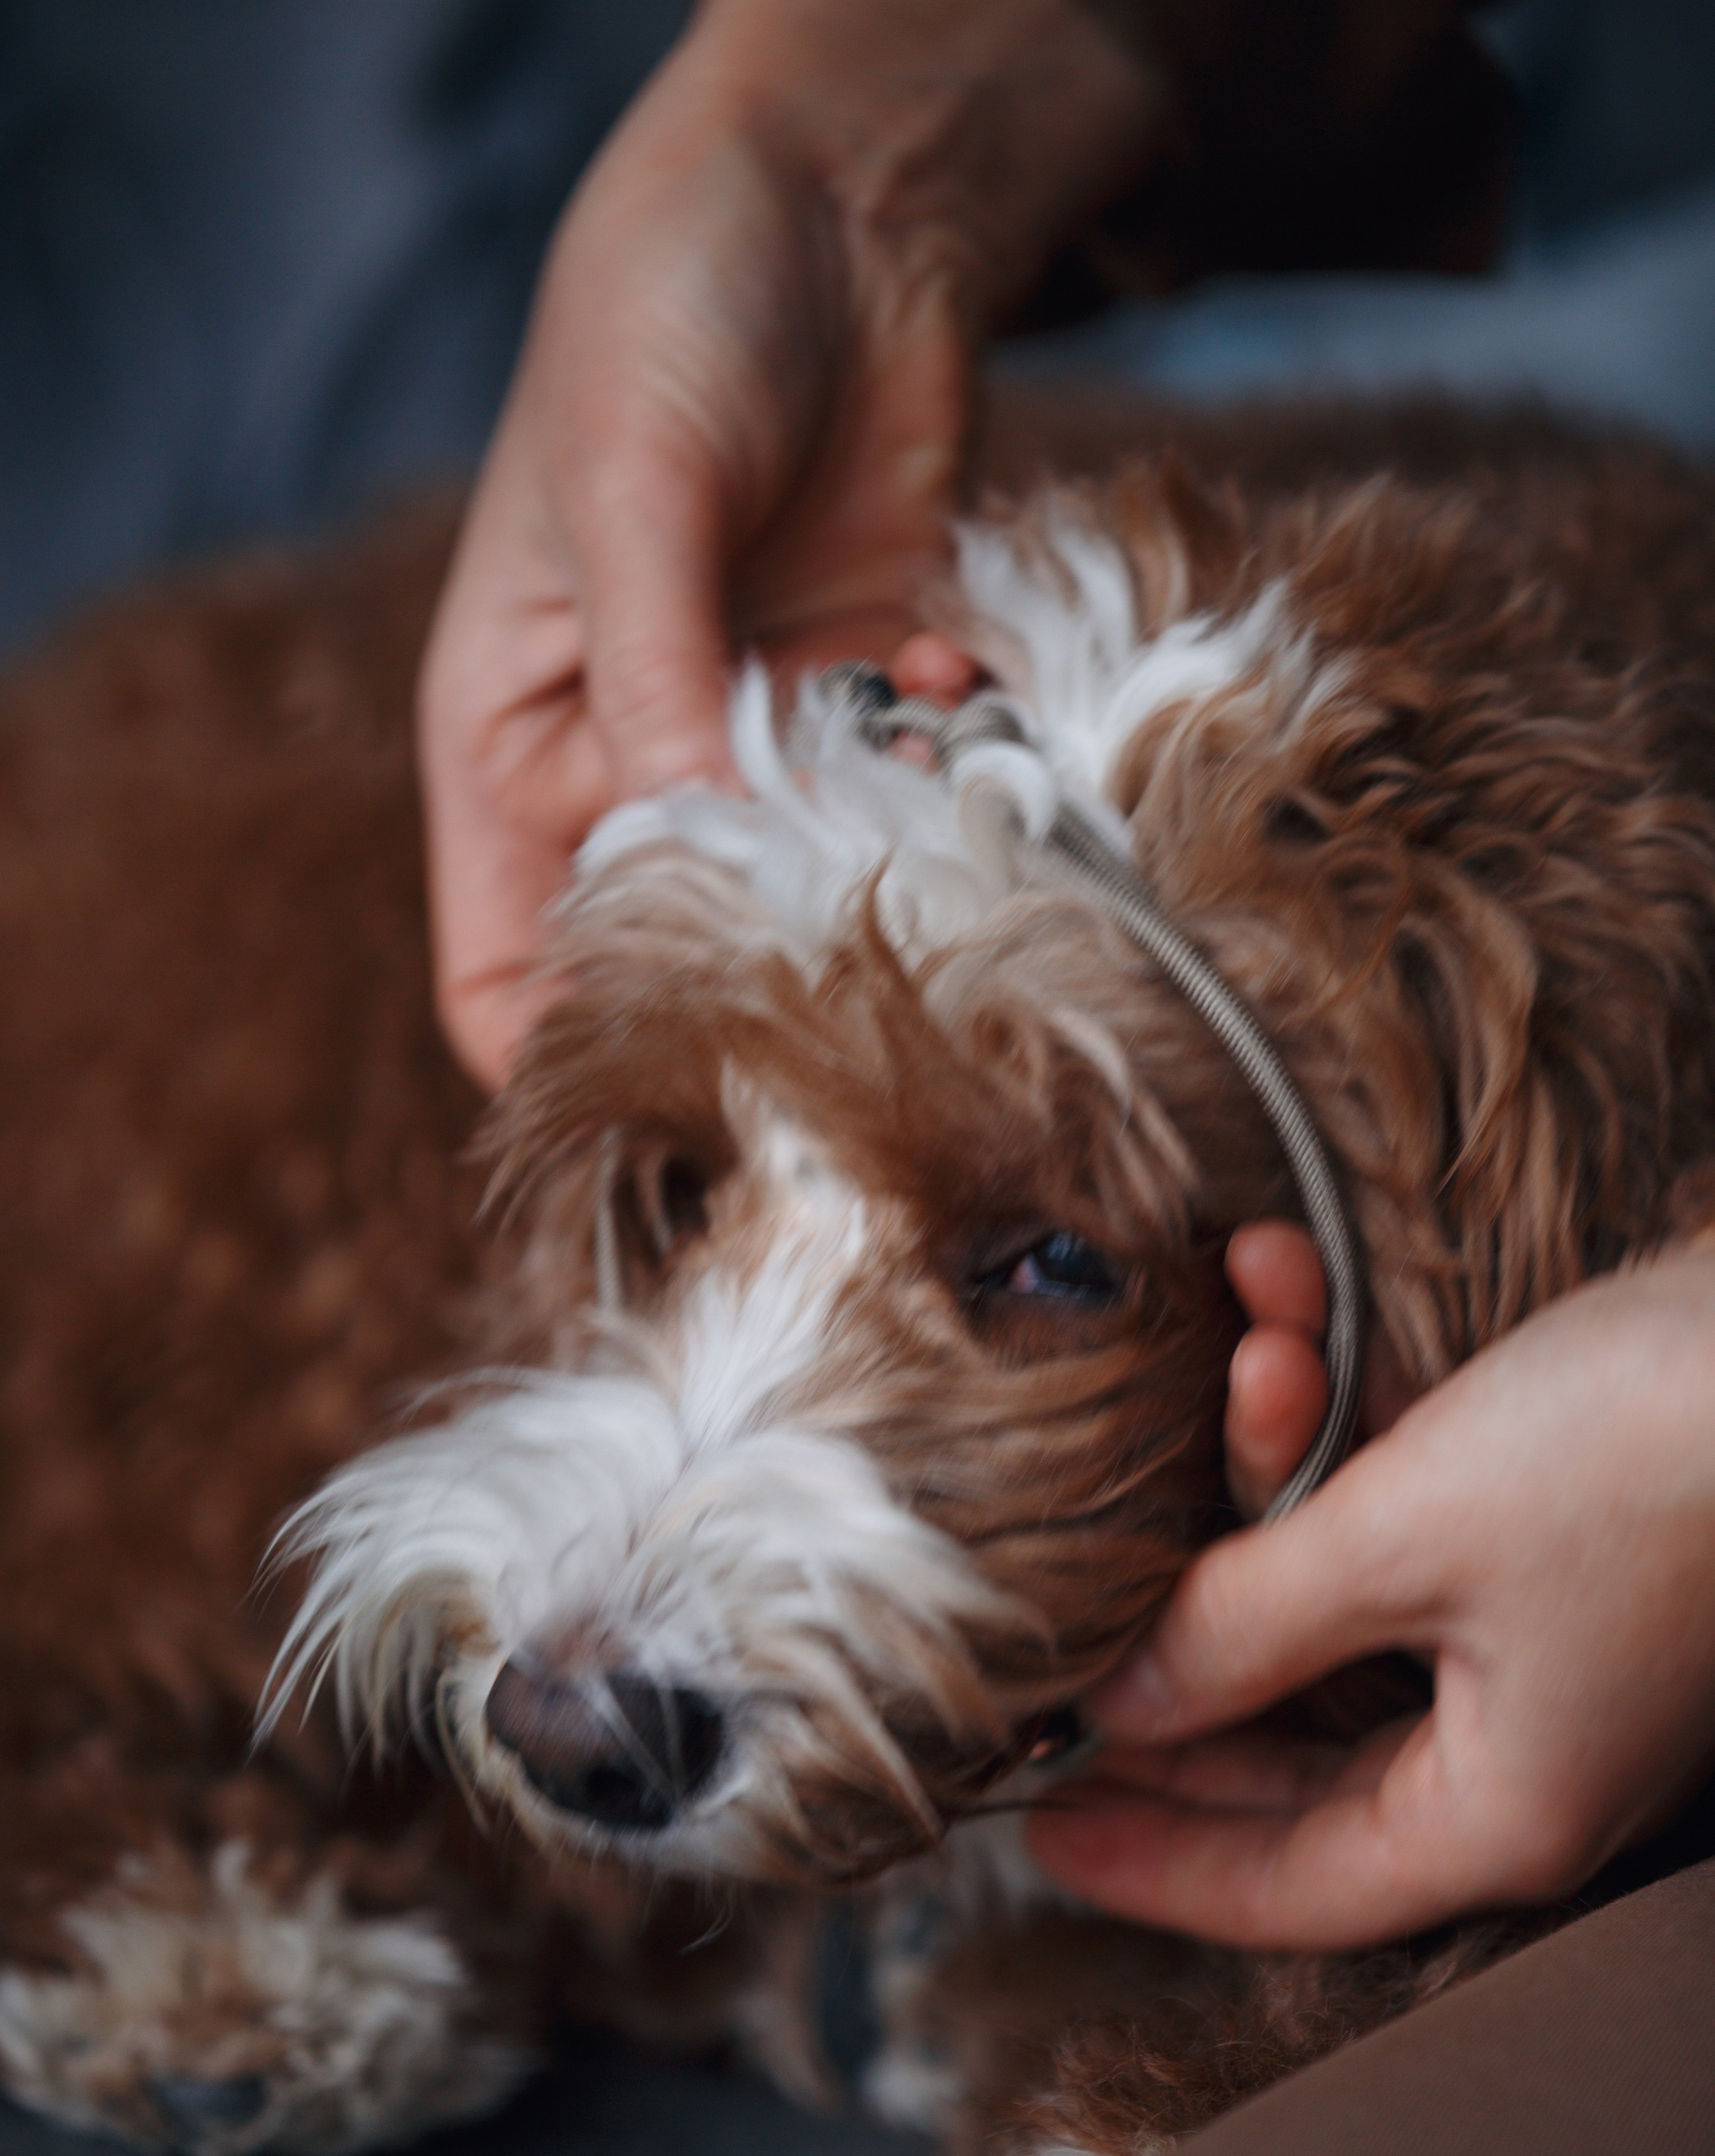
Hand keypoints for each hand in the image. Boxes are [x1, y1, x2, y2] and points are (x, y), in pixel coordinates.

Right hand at [419, 0, 1159, 1087]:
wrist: (847, 185)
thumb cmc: (674, 305)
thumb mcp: (632, 490)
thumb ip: (659, 689)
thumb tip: (704, 865)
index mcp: (513, 746)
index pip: (507, 982)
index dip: (570, 1064)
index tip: (675, 1099)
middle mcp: (635, 770)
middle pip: (676, 968)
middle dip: (754, 984)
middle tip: (843, 980)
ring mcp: (765, 741)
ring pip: (813, 901)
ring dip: (874, 877)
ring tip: (917, 798)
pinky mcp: (879, 698)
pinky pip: (918, 805)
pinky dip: (952, 779)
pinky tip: (962, 686)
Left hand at [1033, 1238, 1714, 1945]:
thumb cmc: (1649, 1451)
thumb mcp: (1402, 1537)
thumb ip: (1240, 1628)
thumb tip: (1119, 1705)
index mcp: (1497, 1807)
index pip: (1281, 1883)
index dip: (1149, 1860)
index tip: (1033, 1825)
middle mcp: (1522, 1748)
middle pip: (1292, 1751)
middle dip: (1182, 1646)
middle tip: (1054, 1633)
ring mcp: (1545, 1647)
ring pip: (1336, 1602)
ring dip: (1265, 1467)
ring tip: (1237, 1347)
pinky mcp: (1551, 1541)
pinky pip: (1395, 1514)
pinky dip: (1335, 1421)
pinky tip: (1281, 1296)